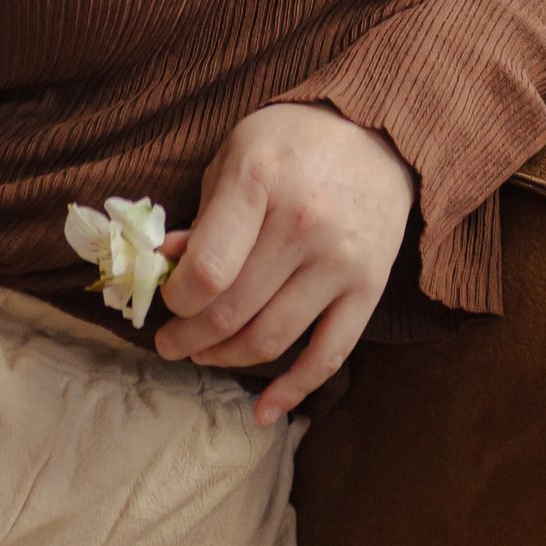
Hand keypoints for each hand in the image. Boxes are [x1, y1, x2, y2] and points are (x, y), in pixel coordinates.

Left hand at [156, 100, 415, 423]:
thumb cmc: (295, 141)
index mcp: (260, 181)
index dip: (177, 300)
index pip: (208, 270)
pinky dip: (294, 391)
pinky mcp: (369, 287)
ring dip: (227, 359)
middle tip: (171, 343)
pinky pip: (329, 354)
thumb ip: (204, 213)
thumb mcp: (238, 153)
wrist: (381, 133)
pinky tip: (264, 412)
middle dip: (189, 338)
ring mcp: (340, 260)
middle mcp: (303, 223)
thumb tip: (164, 266)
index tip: (169, 301)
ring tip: (204, 355)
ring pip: (271, 338)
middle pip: (233, 311)